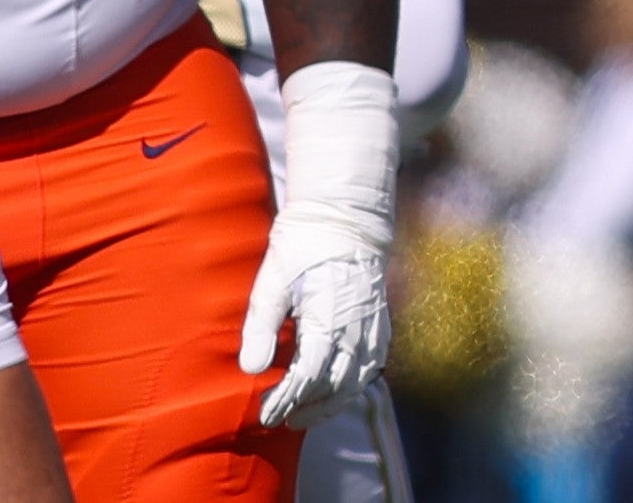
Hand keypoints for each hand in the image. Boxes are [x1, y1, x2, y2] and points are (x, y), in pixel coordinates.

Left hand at [238, 63, 398, 426]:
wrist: (345, 212)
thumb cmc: (303, 243)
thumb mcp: (272, 279)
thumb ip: (261, 326)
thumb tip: (252, 370)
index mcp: (328, 315)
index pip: (310, 374)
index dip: (288, 399)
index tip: (267, 413)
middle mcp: (356, 323)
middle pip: (338, 383)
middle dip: (312, 407)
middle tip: (284, 420)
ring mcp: (373, 319)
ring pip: (361, 375)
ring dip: (337, 399)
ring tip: (312, 412)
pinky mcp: (380, 313)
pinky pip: (376, 358)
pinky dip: (360, 379)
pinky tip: (345, 385)